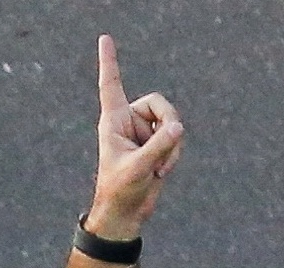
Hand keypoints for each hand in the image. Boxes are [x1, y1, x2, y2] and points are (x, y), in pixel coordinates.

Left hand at [84, 35, 183, 240]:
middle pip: (159, 104)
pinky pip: (176, 140)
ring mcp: (145, 133)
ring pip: (172, 123)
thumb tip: (178, 127)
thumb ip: (159, 146)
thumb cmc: (120, 191)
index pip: (111, 85)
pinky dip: (174, 155)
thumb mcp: (137, 168)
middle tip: (169, 145)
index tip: (105, 38)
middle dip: (169, 124)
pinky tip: (161, 171)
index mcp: (114, 120)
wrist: (126, 214)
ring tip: (159, 168)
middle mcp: (129, 122)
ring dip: (171, 147)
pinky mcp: (157, 146)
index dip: (109, 62)